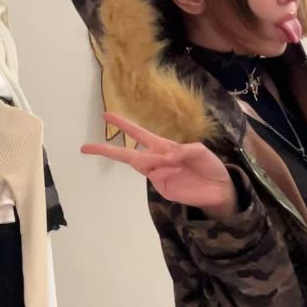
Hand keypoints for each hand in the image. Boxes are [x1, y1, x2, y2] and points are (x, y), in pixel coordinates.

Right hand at [81, 112, 236, 215]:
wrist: (221, 190)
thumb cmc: (210, 166)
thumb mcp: (199, 151)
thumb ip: (181, 150)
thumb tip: (163, 157)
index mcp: (163, 147)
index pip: (138, 134)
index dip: (123, 124)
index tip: (106, 116)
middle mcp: (157, 160)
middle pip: (126, 154)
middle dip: (106, 149)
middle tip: (86, 147)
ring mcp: (158, 176)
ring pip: (143, 164)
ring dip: (156, 160)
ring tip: (176, 162)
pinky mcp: (163, 189)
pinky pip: (157, 176)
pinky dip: (166, 171)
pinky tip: (179, 172)